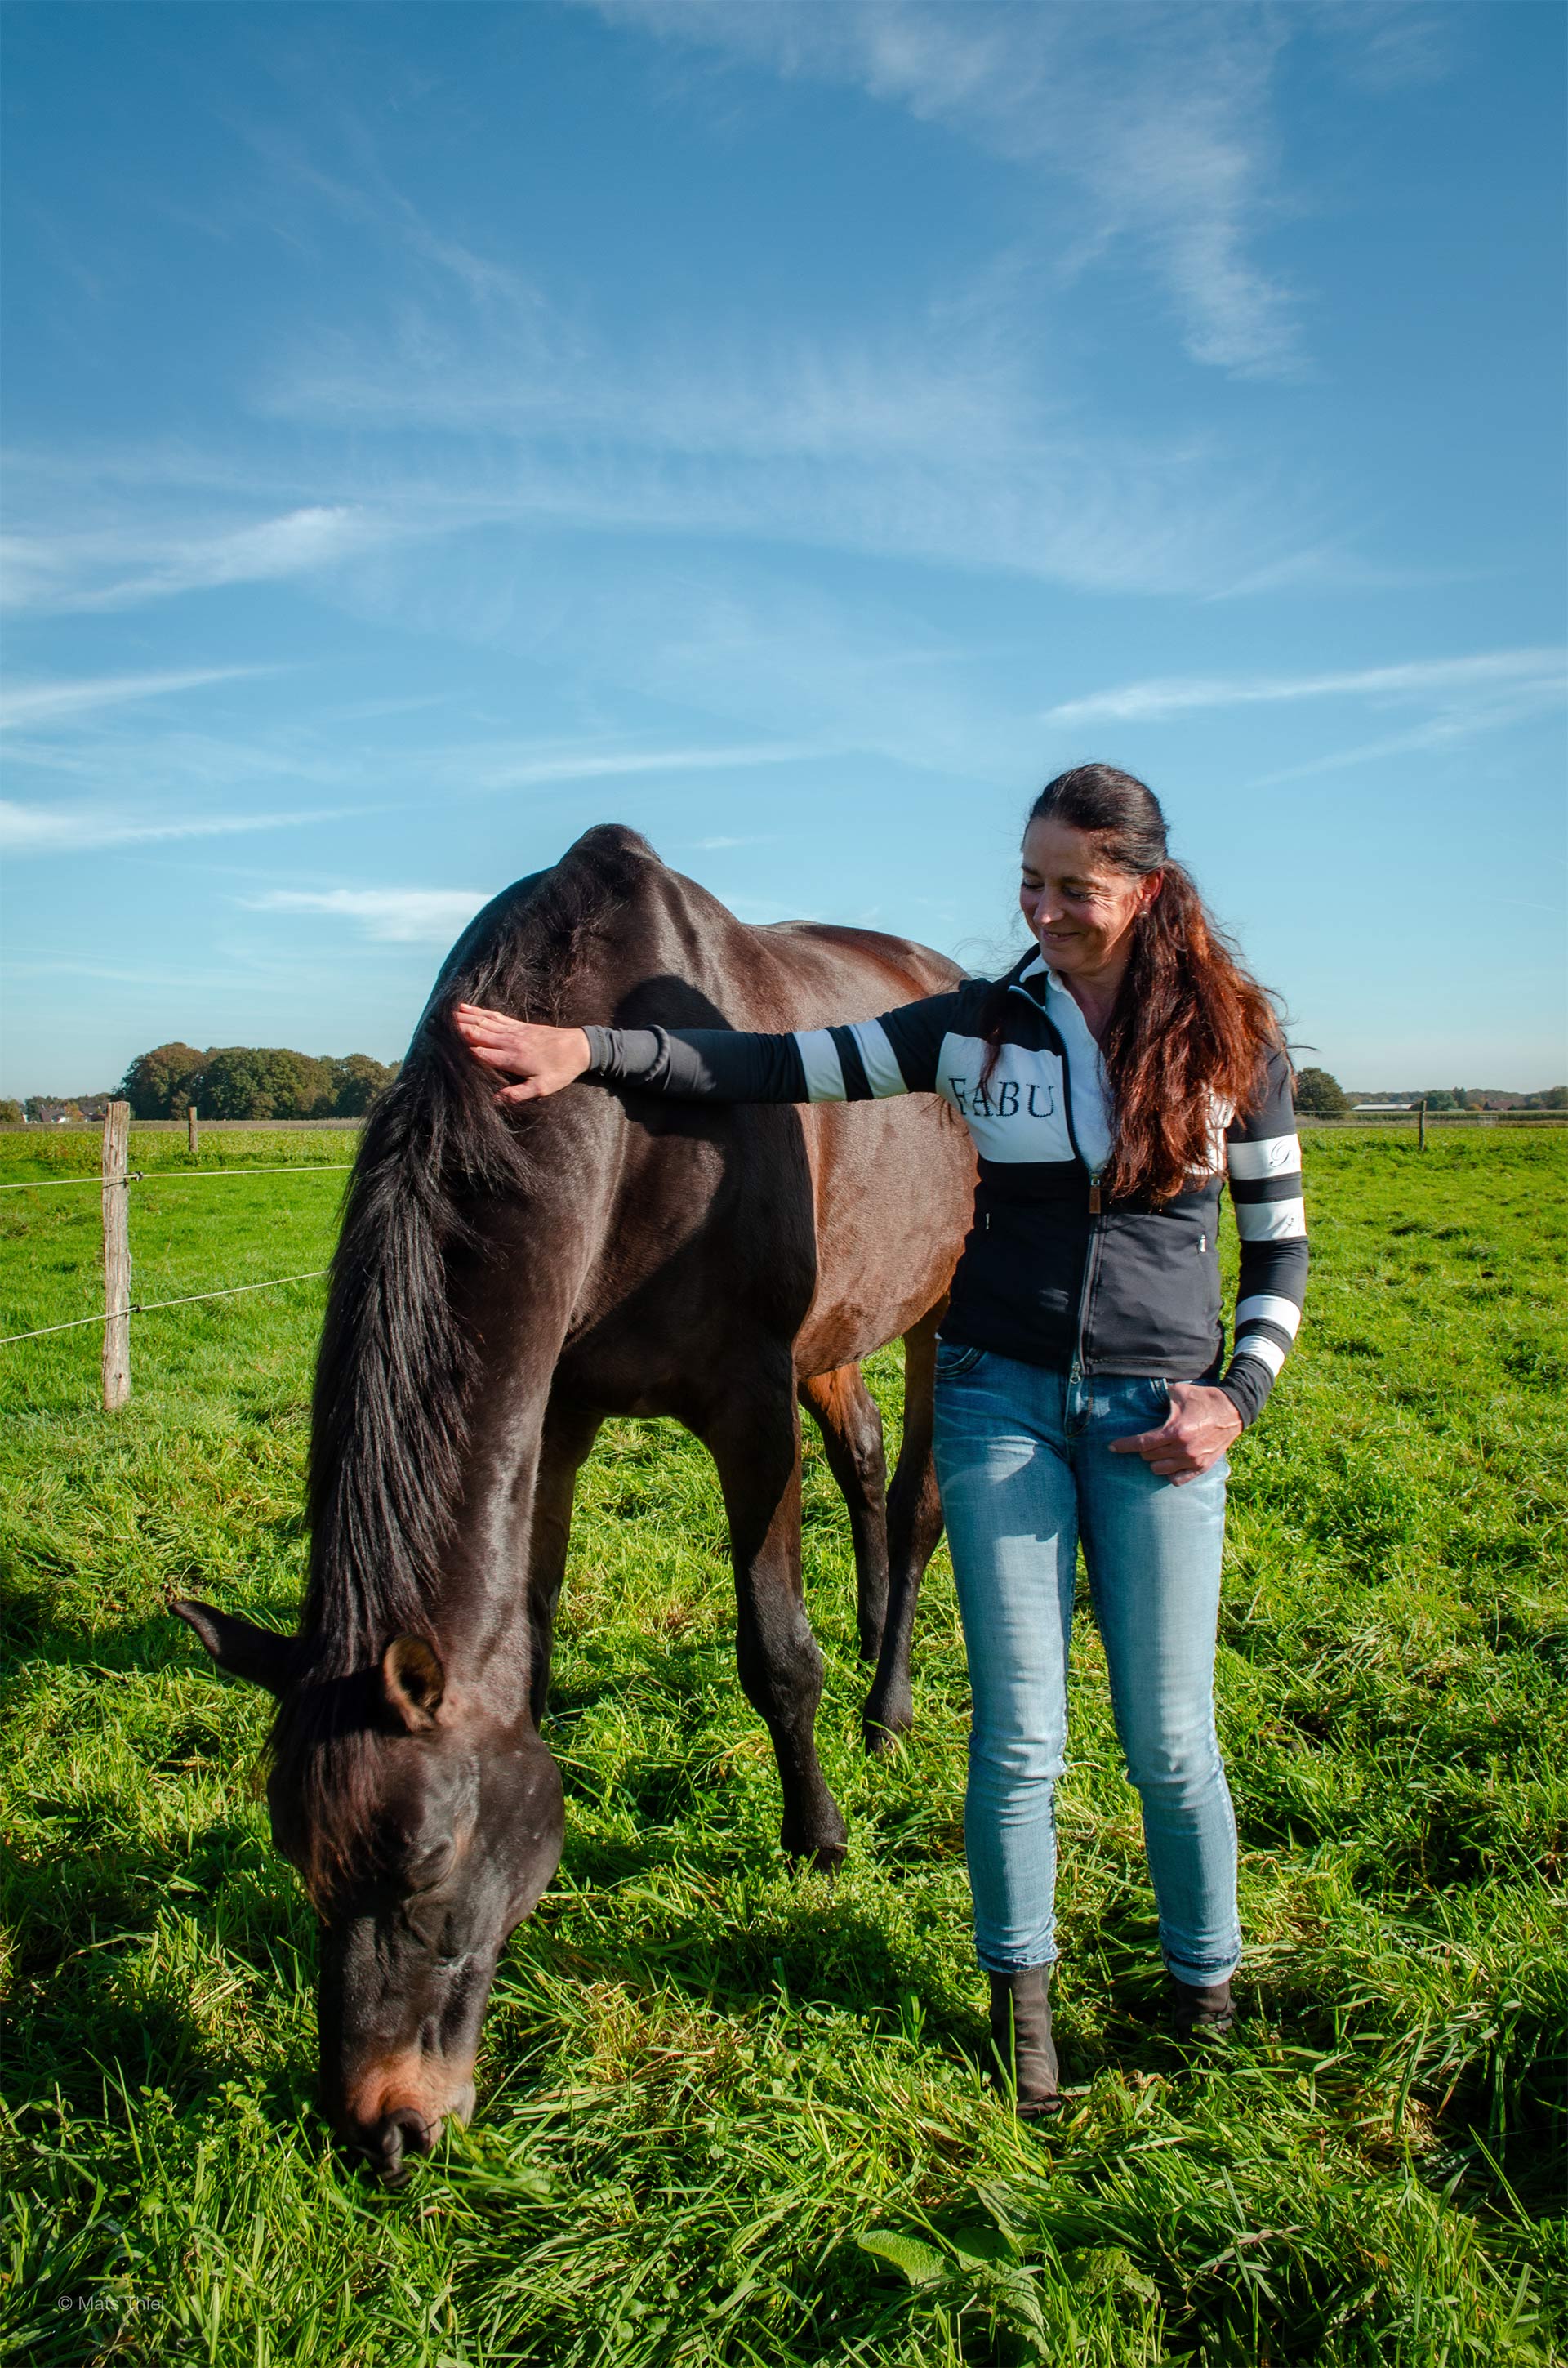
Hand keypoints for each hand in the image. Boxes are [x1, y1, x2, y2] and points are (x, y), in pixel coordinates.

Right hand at [451, 1004, 591, 1103]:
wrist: (580, 1048)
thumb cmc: (562, 1070)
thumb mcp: (543, 1088)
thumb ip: (518, 1093)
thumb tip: (494, 1100)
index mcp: (512, 1058)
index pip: (481, 1053)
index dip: (462, 1048)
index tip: (444, 1043)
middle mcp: (510, 1042)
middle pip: (478, 1033)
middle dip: (458, 1029)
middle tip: (437, 1024)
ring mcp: (514, 1031)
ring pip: (484, 1022)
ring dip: (465, 1017)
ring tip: (446, 1013)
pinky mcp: (519, 1025)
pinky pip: (496, 1016)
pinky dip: (481, 1011)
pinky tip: (469, 1007)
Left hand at [1108, 1382, 1241, 1484]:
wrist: (1233, 1411)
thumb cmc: (1205, 1399)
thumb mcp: (1179, 1391)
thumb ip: (1160, 1396)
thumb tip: (1143, 1395)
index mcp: (1175, 1431)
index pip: (1142, 1444)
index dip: (1124, 1446)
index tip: (1112, 1447)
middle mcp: (1182, 1449)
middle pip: (1148, 1457)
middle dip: (1142, 1449)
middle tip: (1144, 1441)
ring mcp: (1192, 1461)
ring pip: (1159, 1470)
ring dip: (1153, 1461)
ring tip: (1156, 1452)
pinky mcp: (1202, 1467)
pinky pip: (1177, 1480)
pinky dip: (1169, 1473)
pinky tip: (1168, 1464)